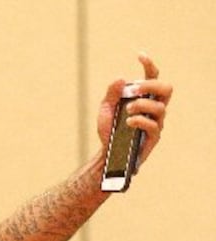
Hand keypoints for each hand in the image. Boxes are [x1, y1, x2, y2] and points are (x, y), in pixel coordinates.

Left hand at [96, 53, 172, 167]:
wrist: (108, 152)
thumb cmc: (110, 129)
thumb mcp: (106, 109)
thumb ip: (112, 93)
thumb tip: (121, 78)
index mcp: (143, 98)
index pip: (152, 78)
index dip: (150, 66)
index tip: (141, 56)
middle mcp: (153, 108)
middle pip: (166, 89)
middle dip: (152, 85)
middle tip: (136, 89)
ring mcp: (156, 122)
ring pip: (160, 107)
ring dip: (142, 105)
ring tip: (127, 110)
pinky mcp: (154, 137)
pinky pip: (153, 125)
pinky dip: (140, 120)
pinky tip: (129, 121)